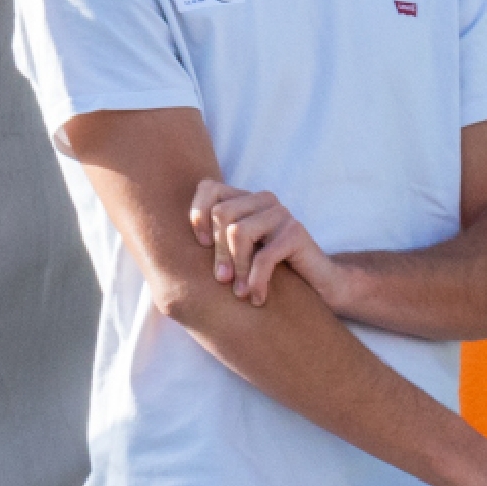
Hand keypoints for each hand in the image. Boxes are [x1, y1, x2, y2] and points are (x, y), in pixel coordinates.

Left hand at [187, 179, 339, 307]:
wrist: (319, 285)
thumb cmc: (269, 273)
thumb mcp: (237, 256)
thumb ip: (213, 245)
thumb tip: (167, 250)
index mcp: (245, 200)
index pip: (208, 188)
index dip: (198, 214)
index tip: (199, 246)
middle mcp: (263, 200)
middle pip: (222, 215)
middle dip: (218, 253)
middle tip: (222, 281)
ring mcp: (281, 213)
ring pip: (239, 232)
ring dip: (237, 269)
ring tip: (239, 292)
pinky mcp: (296, 232)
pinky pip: (263, 256)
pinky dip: (256, 281)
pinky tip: (257, 297)